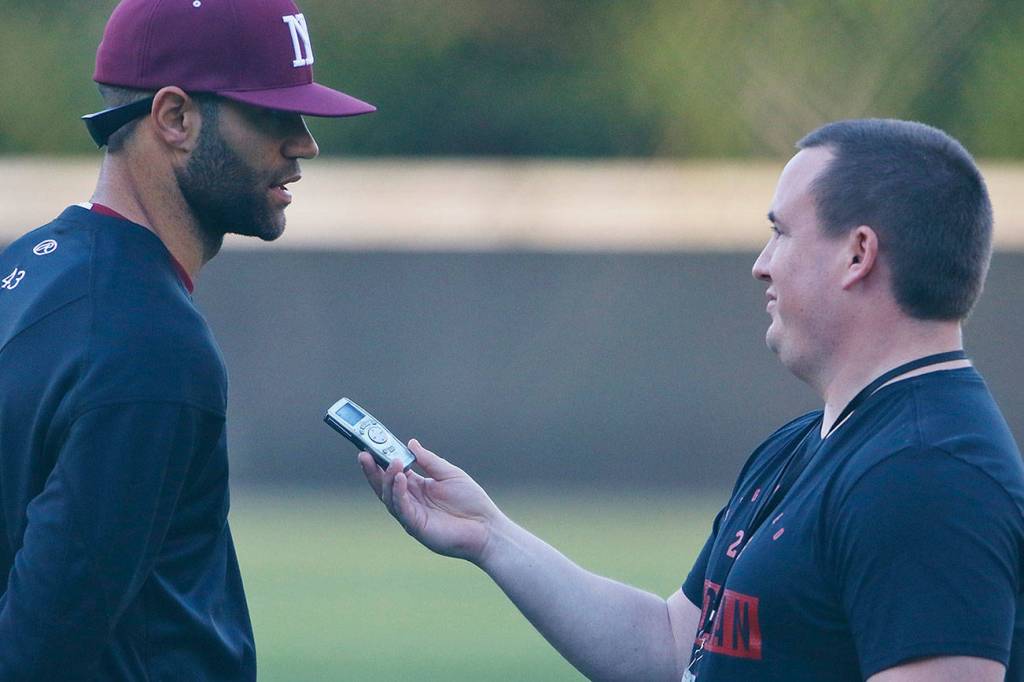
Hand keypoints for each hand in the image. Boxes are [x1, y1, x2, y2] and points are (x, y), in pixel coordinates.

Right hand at [359, 439, 503, 563]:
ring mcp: (412, 515)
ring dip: (387, 479)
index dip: (381, 461)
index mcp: (417, 488)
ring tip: (391, 463)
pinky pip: (402, 509)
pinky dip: (398, 493)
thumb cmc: (471, 501)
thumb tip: (410, 443)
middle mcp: (411, 501)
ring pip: (390, 497)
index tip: (370, 445)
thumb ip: (429, 460)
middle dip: (373, 470)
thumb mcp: (449, 473)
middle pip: (385, 485)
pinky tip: (400, 478)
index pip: (393, 473)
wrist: (487, 527)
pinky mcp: (416, 527)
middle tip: (364, 453)